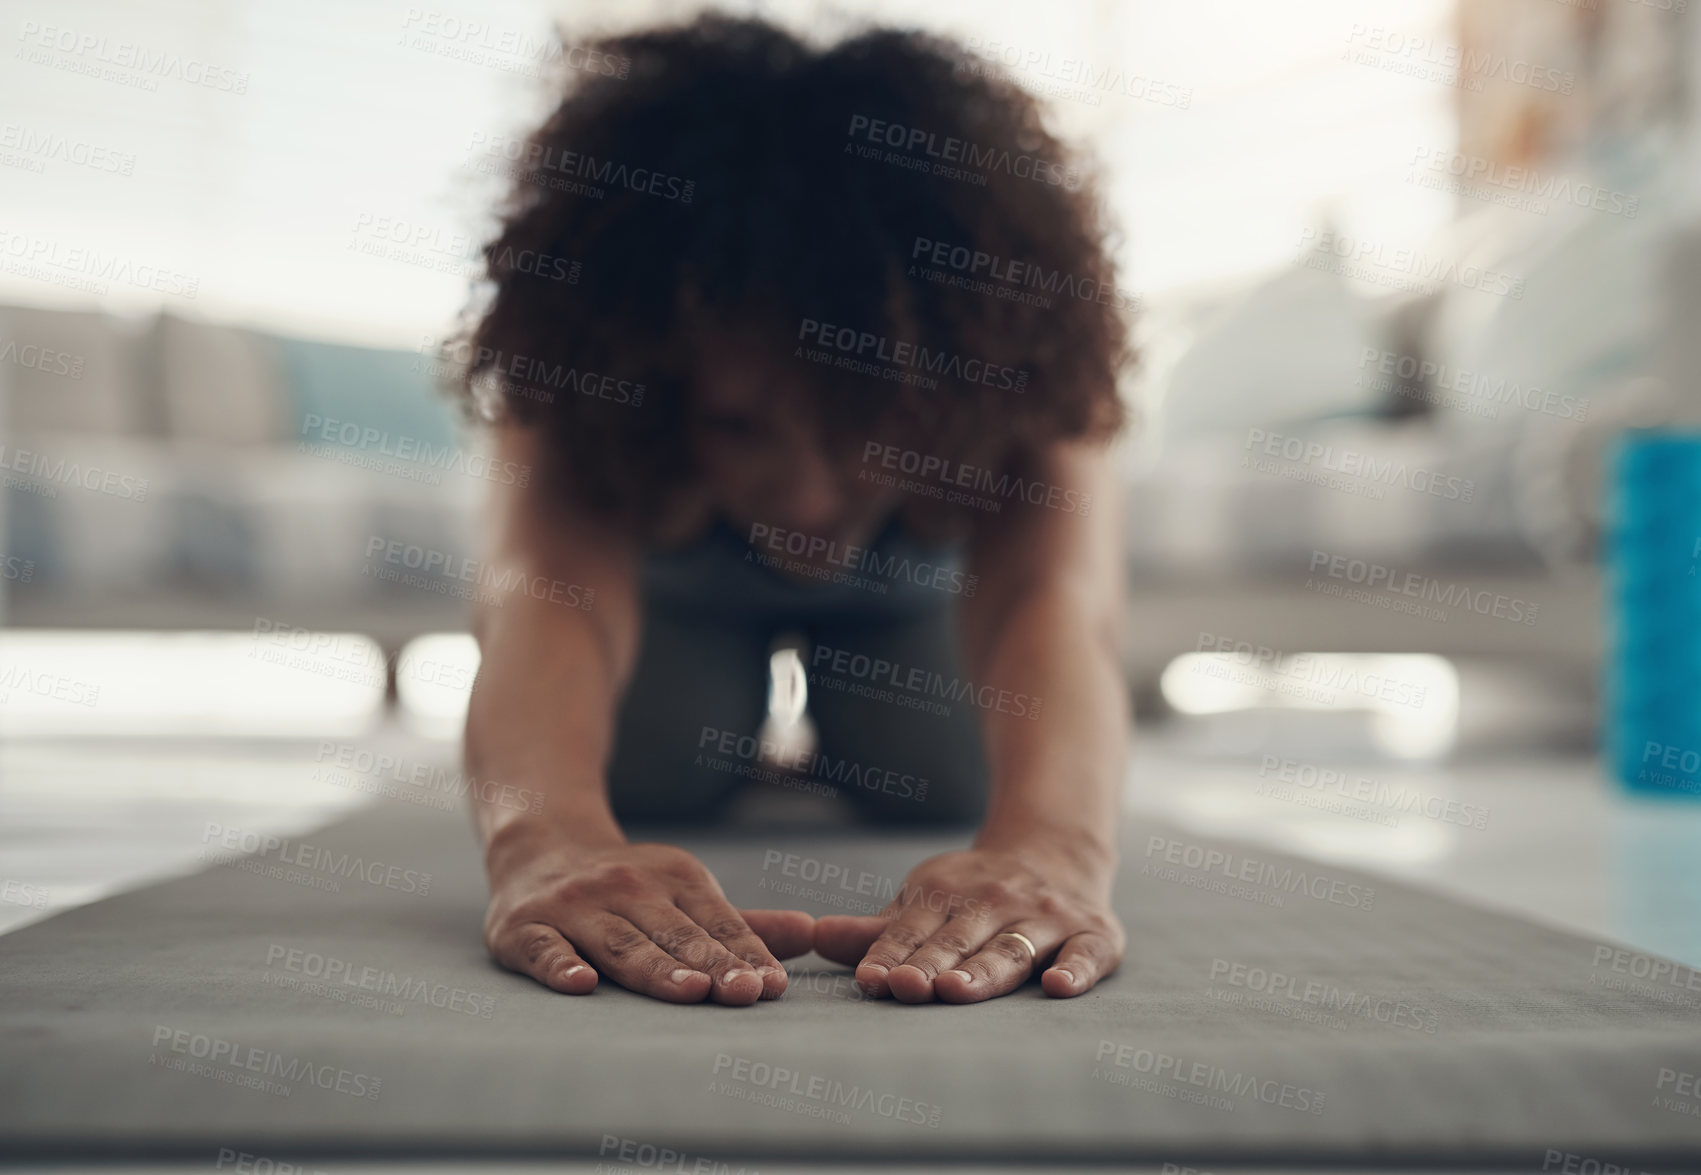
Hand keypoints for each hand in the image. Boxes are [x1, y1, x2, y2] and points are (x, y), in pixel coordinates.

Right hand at [484, 839, 814, 1003]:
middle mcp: (627, 888)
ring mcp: (575, 907)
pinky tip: (581, 985)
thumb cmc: (628, 889)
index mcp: (675, 879)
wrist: (537, 845)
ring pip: (619, 943)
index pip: (716, 922)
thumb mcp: (685, 893)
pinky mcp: (525, 927)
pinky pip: (544, 949)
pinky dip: (561, 965)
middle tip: (743, 993)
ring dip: (655, 967)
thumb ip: (742, 924)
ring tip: (689, 991)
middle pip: (673, 935)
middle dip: (710, 964)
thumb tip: (812, 934)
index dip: (745, 954)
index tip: (773, 986)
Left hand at [812, 839, 1121, 1003]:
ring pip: (1012, 948)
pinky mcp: (1093, 935)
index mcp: (948, 895)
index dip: (891, 954)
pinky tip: (1059, 987)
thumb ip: (877, 930)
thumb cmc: (974, 894)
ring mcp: (1045, 918)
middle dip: (931, 964)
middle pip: (959, 940)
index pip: (914, 930)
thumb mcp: (925, 901)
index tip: (869, 979)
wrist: (1057, 850)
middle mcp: (996, 902)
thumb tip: (814, 939)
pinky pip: (1087, 954)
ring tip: (957, 989)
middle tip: (905, 987)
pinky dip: (1077, 969)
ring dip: (984, 969)